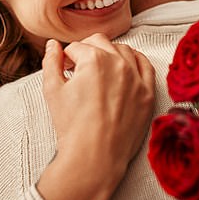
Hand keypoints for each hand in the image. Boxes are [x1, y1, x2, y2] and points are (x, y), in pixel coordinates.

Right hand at [36, 34, 154, 199]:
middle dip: (87, 50)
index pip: (76, 46)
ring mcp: (136, 78)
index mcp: (93, 59)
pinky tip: (126, 66)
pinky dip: (135, 61)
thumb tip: (53, 46)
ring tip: (100, 69)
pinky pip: (145, 66)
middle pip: (100, 42)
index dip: (67, 56)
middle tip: (80, 67)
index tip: (66, 67)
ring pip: (123, 50)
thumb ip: (51, 62)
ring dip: (110, 53)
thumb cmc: (72, 127)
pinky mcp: (147, 93)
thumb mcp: (52, 90)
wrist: (94, 157)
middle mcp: (118, 63)